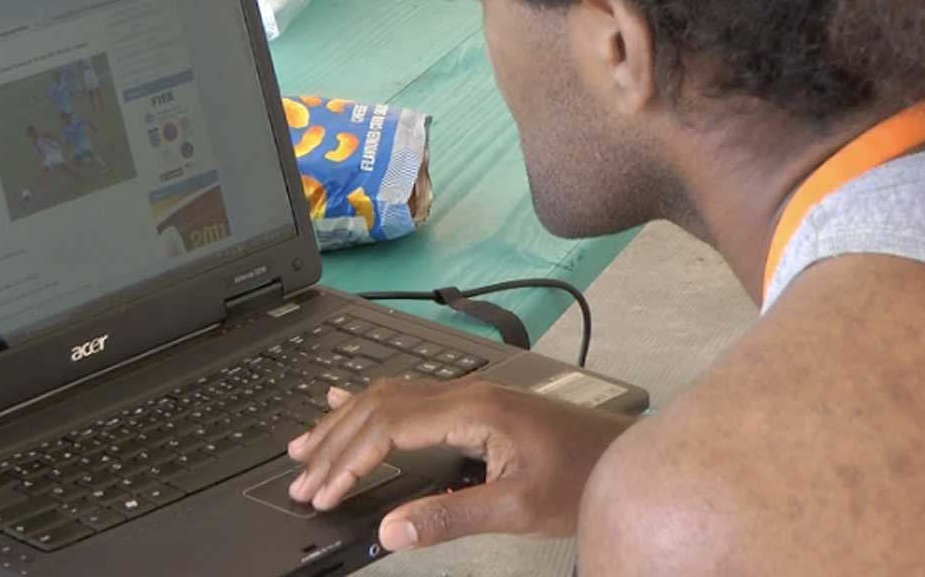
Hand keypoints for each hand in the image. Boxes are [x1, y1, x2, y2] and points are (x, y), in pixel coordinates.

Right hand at [286, 378, 634, 551]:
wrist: (625, 458)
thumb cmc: (582, 479)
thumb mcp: (519, 510)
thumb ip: (452, 518)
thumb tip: (391, 530)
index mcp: (472, 411)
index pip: (388, 427)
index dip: (348, 460)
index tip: (320, 492)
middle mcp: (466, 394)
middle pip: (380, 406)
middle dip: (334, 443)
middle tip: (299, 479)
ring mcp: (470, 395)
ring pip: (390, 398)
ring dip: (345, 423)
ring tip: (305, 447)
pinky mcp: (476, 406)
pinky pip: (410, 396)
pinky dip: (371, 405)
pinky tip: (347, 401)